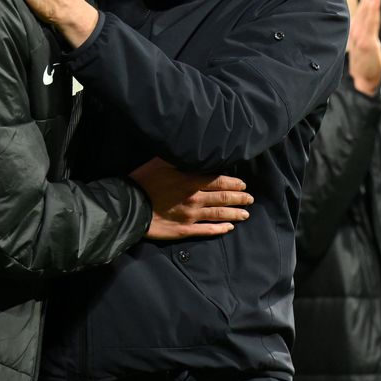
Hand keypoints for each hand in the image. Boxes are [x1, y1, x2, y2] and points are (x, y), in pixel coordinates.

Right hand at [129, 157, 253, 239]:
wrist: (129, 206)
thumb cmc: (144, 181)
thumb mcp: (161, 162)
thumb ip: (179, 157)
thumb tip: (193, 150)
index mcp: (191, 181)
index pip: (219, 181)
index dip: (234, 183)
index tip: (244, 185)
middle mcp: (195, 199)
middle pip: (223, 198)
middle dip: (240, 198)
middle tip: (250, 199)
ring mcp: (191, 216)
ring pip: (219, 215)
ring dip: (234, 214)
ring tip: (246, 214)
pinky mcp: (184, 230)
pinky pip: (207, 230)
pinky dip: (220, 229)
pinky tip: (229, 228)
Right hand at [349, 0, 380, 95]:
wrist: (363, 79)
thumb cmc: (366, 61)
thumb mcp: (366, 40)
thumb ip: (368, 26)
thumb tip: (373, 11)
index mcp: (357, 25)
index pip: (366, 2)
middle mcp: (356, 27)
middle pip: (367, 1)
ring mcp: (359, 35)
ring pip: (368, 9)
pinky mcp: (365, 43)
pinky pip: (369, 23)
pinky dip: (372, 10)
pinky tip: (376, 0)